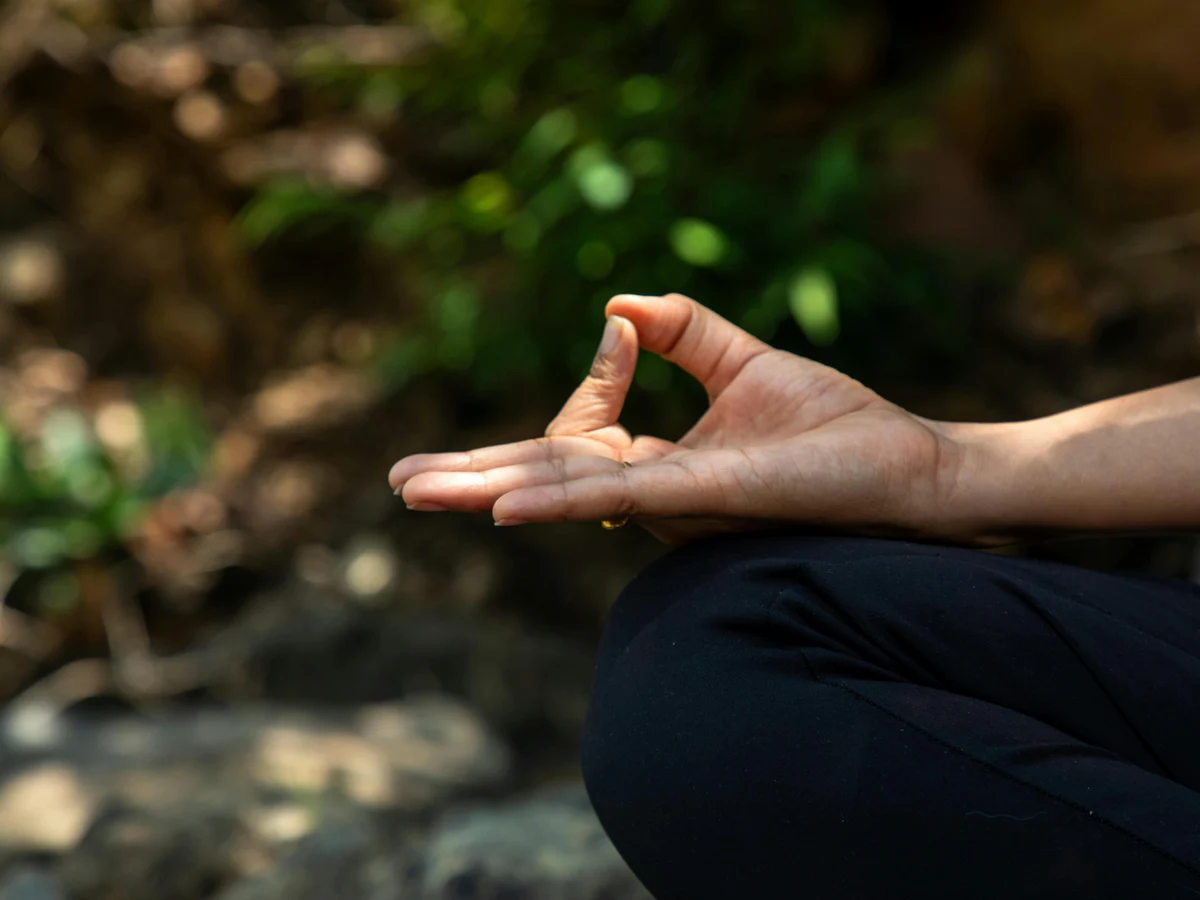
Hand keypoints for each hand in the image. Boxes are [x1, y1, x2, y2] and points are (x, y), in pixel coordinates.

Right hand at [389, 293, 969, 544]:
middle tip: (403, 484)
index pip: (584, 436)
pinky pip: (616, 498)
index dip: (589, 384)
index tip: (623, 331)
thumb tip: (616, 302)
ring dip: (485, 491)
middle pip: (548, 479)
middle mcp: (658, 493)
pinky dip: (555, 501)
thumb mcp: (746, 361)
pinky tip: (501, 507)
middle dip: (473, 479)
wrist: (913, 467)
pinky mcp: (704, 498)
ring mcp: (675, 502)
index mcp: (662, 462)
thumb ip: (683, 331)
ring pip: (563, 493)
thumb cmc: (840, 427)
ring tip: (416, 492)